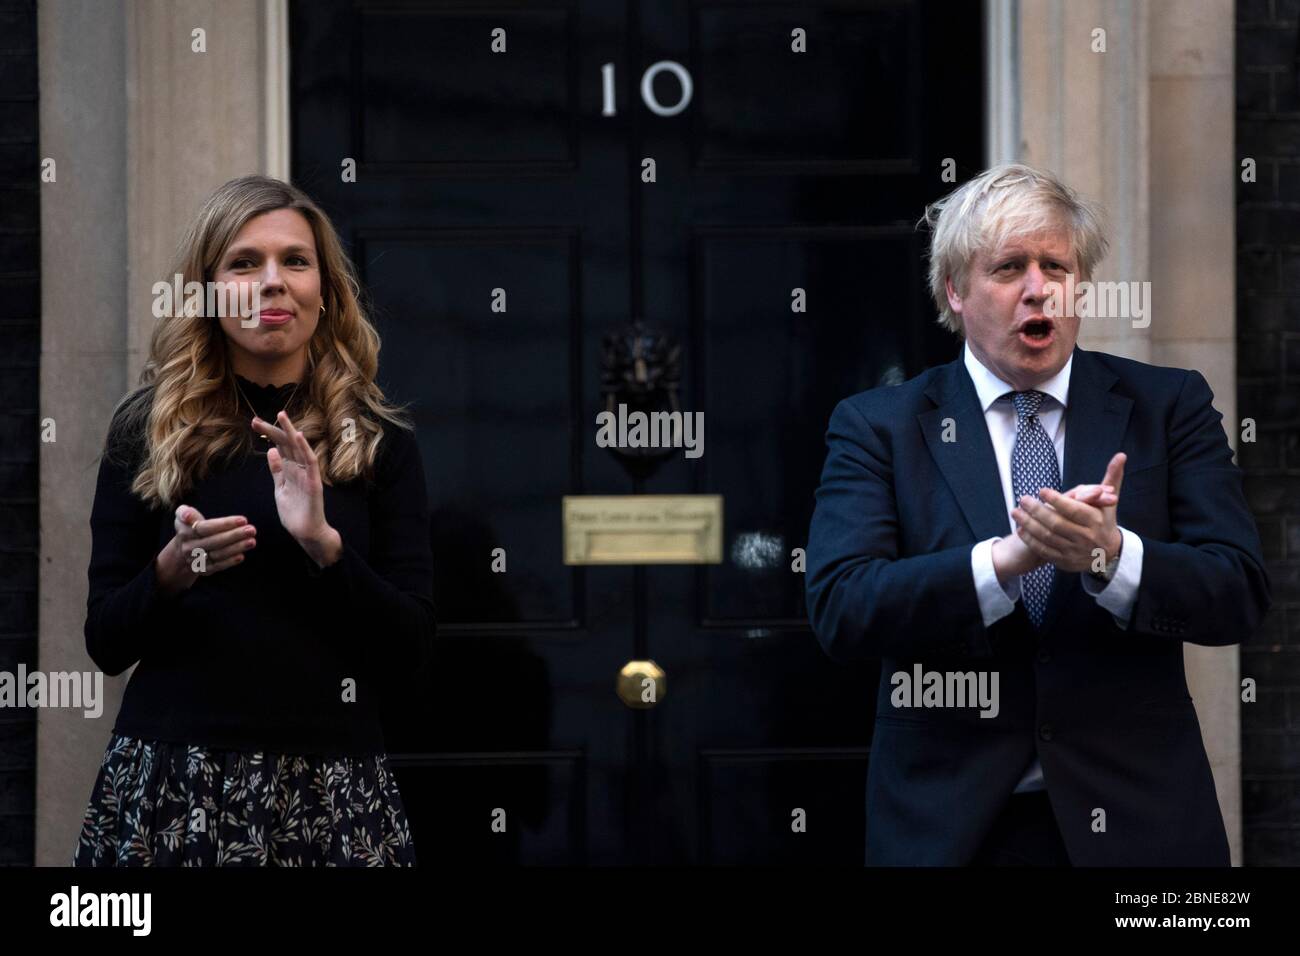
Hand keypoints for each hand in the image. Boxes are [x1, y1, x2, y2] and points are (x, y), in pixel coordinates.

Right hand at [155, 505, 256, 593]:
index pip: (205, 528)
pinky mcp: (203, 570)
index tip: (243, 520)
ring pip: (217, 554)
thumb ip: (184, 512)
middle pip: (214, 541)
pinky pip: (217, 566)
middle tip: (252, 530)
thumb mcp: (182, 516)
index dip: (224, 524)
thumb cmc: (189, 527)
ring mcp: (196, 560)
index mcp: (186, 532)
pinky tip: (241, 556)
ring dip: (236, 548)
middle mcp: (190, 547)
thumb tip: (187, 514)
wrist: (182, 550)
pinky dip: (229, 562)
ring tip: (252, 541)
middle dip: (234, 535)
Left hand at [251, 410, 339, 562]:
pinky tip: (297, 436)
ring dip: (290, 431)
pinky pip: (311, 462)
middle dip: (272, 430)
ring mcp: (307, 474)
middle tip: (256, 420)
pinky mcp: (314, 482)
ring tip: (281, 416)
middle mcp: (299, 468)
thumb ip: (277, 471)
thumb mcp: (280, 488)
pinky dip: (305, 448)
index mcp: (290, 469)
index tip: (254, 424)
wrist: (306, 532)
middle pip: (286, 444)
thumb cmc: (295, 512)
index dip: (268, 434)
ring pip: (299, 448)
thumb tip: (270, 452)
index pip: (279, 446)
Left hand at [992, 482, 1115, 582]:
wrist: (1107, 554)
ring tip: (1015, 512)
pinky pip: (1044, 551)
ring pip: (1047, 538)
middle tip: (1022, 499)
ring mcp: (1074, 551)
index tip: (1041, 490)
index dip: (1057, 500)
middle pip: (1056, 524)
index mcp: (1096, 521)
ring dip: (1028, 524)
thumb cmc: (1104, 521)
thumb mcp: (1109, 501)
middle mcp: (1085, 537)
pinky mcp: (1065, 562)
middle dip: (1037, 511)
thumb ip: (1111, 478)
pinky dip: (1031, 540)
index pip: (1074, 510)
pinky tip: (1020, 529)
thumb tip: (1121, 455)